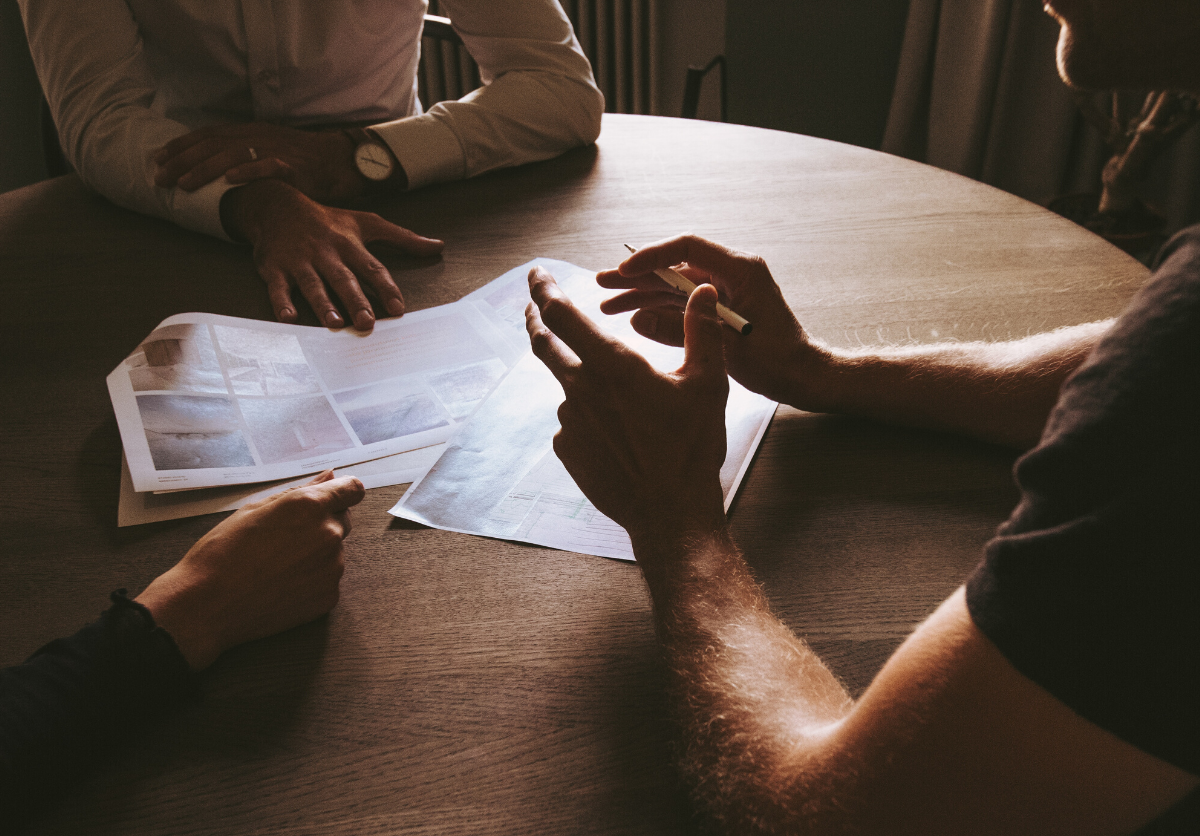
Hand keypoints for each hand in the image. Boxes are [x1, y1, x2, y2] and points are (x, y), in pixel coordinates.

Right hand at [135, 471, 365, 670]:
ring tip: (276, 565)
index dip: (342, 491)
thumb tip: (329, 476)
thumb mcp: (255, 510)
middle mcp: (328, 534)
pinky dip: (311, 580)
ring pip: (334, 552)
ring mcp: (332, 568)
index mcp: (309, 506)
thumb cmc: (223, 553)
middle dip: (322, 522)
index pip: (352, 489)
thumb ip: (300, 491)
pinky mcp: (329, 596)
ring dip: (315, 553)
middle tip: (284, 538)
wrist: (208, 606)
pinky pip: (327, 579)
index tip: (332, 497)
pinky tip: (281, 584)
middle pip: (343, 519)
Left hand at [155, 122, 365, 202]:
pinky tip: (229, 179)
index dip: (180, 145)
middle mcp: (258, 137)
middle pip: (212, 145)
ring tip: (185, 184)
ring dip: (205, 168)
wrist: (341, 161)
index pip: (207, 135)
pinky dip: (247, 170)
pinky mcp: (293, 166)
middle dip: (182, 160)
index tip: (157, 158)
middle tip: (160, 177)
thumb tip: (213, 171)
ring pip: (232, 154)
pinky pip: (268, 166)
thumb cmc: (304, 162)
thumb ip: (243, 157)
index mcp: (250, 132)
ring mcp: (275, 150)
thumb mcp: (268, 152)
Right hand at [220, 179, 443, 328]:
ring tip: (334, 323)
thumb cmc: (329, 220)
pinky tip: (288, 318)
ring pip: (313, 284)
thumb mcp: (367, 223)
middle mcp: (326, 253)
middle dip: (356, 300)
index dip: (386, 288)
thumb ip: (403, 238)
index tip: (398, 309)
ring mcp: (299, 261)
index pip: (372, 268)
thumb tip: (439, 246)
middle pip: (343, 279)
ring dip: (323, 304)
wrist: (277, 206)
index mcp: (349, 244)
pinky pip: (278, 287)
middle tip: (367, 322)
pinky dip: (281, 302)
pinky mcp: (274, 268)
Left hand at [525, 265, 728, 549]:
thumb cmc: (691, 448)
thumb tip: (702, 290)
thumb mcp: (706, 384)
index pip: (562, 315)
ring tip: (626, 405)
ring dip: (583, 380)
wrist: (671, 513)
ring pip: (569, 387)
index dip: (544, 290)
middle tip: (533, 306)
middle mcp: (581, 389)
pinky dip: (589, 417)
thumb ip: (701, 331)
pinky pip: (574, 422)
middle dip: (536, 319)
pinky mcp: (568, 449)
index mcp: (613, 365)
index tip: (535, 274)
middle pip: (545, 345)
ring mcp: (570, 422)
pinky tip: (619, 435)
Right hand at [597, 235, 833, 408]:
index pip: (688, 248)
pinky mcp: (719, 309)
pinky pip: (682, 304)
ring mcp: (724, 291)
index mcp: (741, 270)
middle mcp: (731, 273)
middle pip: (675, 267)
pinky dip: (658, 309)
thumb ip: (682, 330)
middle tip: (602, 283)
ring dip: (642, 294)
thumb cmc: (779, 361)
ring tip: (608, 304)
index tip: (624, 271)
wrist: (803, 377)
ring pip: (674, 286)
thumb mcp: (727, 346)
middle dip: (638, 277)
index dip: (652, 256)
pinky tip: (633, 317)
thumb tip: (638, 317)